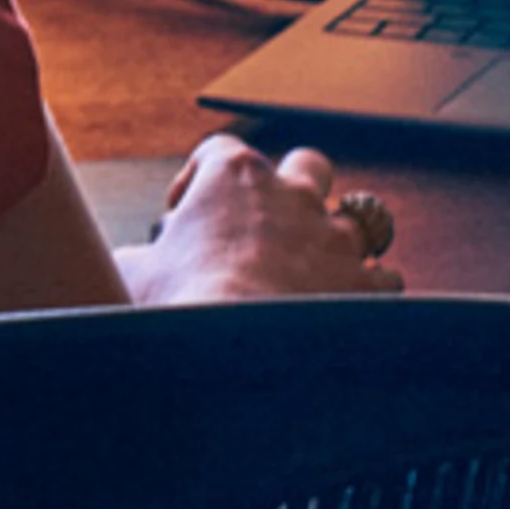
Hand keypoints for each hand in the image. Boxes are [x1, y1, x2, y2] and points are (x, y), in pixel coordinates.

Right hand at [118, 136, 402, 305]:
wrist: (236, 359)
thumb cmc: (176, 307)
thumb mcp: (130, 272)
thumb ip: (139, 256)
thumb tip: (125, 264)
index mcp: (233, 177)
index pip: (218, 149)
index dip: (199, 178)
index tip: (183, 216)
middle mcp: (293, 195)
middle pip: (308, 165)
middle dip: (296, 189)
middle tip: (270, 229)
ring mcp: (336, 238)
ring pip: (360, 219)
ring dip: (341, 243)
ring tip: (319, 275)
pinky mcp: (366, 285)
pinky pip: (385, 277)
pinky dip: (369, 293)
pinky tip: (347, 314)